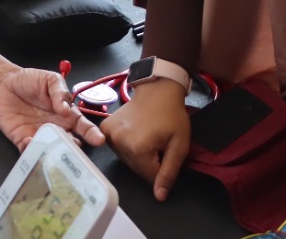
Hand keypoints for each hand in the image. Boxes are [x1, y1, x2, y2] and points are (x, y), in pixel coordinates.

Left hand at [0, 67, 105, 150]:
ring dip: (55, 153)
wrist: (3, 84)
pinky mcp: (22, 140)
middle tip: (76, 149)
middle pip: (71, 144)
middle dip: (75, 148)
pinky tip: (31, 143)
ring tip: (55, 151)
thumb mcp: (49, 79)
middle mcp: (57, 129)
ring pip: (52, 151)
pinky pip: (30, 150)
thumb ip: (60, 92)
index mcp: (67, 114)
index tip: (99, 140)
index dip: (92, 134)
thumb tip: (66, 108)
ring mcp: (40, 136)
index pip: (84, 127)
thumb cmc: (30, 81)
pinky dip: (32, 151)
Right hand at [102, 79, 189, 200]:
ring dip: (138, 155)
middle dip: (149, 162)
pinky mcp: (105, 128)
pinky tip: (135, 134)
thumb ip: (169, 173)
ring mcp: (110, 135)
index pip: (149, 176)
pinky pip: (116, 148)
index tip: (166, 150)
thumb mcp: (180, 146)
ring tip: (148, 137)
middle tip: (158, 143)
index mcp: (138, 148)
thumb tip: (159, 196)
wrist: (157, 90)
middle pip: (136, 169)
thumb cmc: (172, 116)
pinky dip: (126, 146)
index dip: (161, 168)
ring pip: (127, 160)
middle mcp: (119, 143)